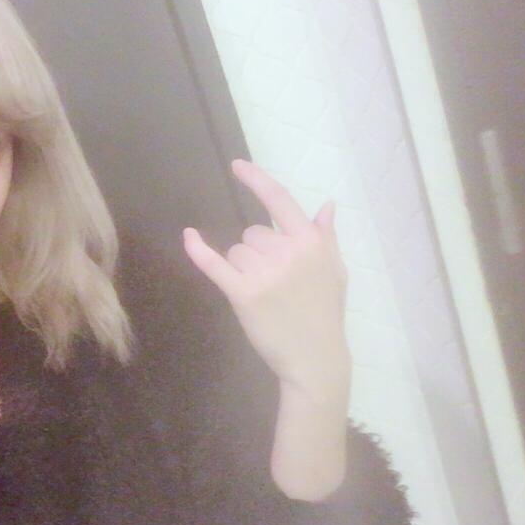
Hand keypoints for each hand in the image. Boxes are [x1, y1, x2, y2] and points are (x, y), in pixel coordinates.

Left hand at [182, 159, 349, 398]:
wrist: (315, 359)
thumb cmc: (325, 315)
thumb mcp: (335, 272)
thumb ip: (326, 237)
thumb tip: (326, 205)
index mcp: (310, 242)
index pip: (279, 200)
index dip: (256, 180)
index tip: (237, 166)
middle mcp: (287, 251)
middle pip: (252, 233)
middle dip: (257, 252)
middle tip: (275, 284)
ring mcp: (264, 272)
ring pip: (236, 252)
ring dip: (243, 268)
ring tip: (265, 295)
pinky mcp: (243, 294)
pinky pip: (215, 264)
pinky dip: (199, 251)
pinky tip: (188, 237)